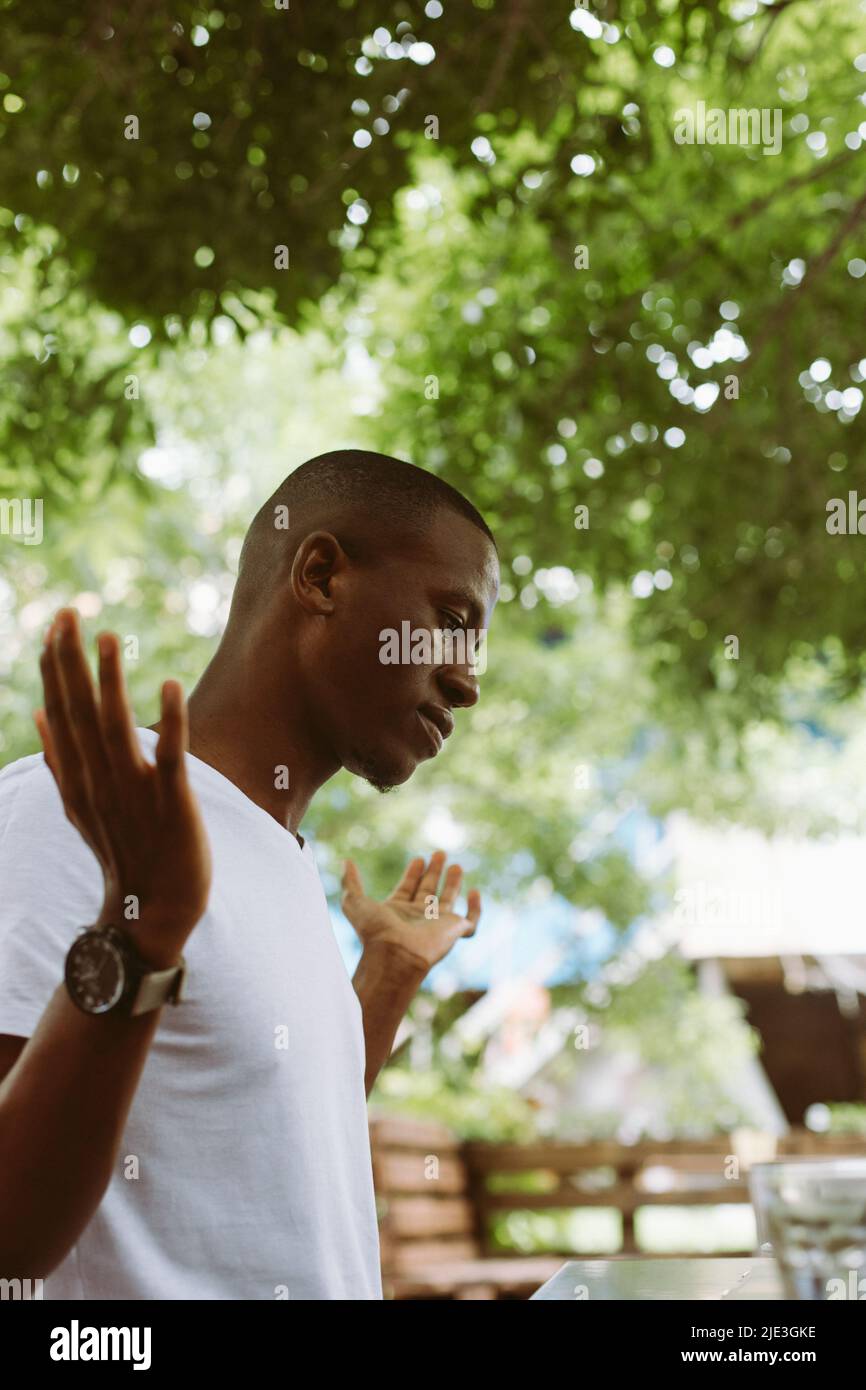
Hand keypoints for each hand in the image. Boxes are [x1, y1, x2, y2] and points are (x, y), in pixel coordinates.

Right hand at [34, 608, 211, 968]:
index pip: (63, 713)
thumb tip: (39, 715)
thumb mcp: (83, 805)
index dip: (57, 669)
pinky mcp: (173, 803)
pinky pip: (171, 757)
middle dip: (72, 662)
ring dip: (111, 681)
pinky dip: (170, 722)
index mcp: (82, 777)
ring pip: (117, 727)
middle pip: (81, 712)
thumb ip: (61, 760)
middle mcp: (102, 780)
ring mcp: (136, 791)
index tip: (55, 625)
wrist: (154, 911)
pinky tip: (169, 684)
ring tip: (108, 636)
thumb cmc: (125, 851)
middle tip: (69, 612)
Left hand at [341, 850, 480, 974]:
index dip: (413, 873)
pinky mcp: (455, 931)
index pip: (408, 888)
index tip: (418, 859)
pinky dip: (475, 908)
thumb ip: (350, 882)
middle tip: (438, 853)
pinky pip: (471, 920)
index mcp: (398, 911)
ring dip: (452, 882)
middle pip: (428, 891)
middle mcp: (418, 917)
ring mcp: (437, 925)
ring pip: (448, 901)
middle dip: (434, 872)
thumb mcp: (354, 902)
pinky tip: (474, 892)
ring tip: (456, 865)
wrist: (395, 956)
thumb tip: (345, 862)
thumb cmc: (374, 932)